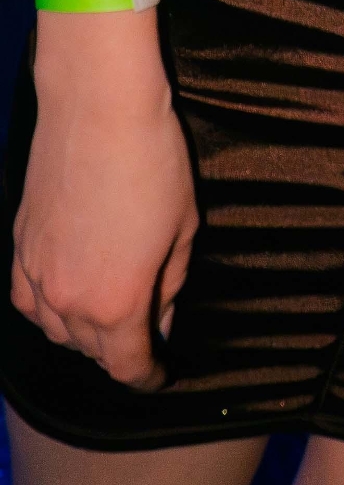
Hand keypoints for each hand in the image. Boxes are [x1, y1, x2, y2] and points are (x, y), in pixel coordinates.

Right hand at [11, 33, 198, 388]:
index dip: (149, 376)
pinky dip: (48, 309)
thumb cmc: (154, 164)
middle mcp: (68, 301)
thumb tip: (160, 320)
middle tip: (146, 335)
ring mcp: (36, 275)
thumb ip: (170, 287)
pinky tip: (65, 296)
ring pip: (55, 330)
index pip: (128, 366)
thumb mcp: (184, 230)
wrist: (98, 109)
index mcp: (117, 305)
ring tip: (109, 317)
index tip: (161, 374)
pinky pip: (28, 300)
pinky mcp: (19, 246)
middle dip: (120, 351)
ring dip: (82, 333)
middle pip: (91, 351)